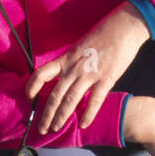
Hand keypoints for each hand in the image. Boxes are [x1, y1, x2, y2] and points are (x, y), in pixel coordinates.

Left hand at [26, 0, 150, 133]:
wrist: (124, 26)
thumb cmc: (103, 34)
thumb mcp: (79, 46)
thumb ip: (71, 62)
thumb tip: (64, 76)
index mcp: (65, 58)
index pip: (41, 74)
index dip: (31, 88)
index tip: (29, 100)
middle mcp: (74, 68)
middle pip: (54, 95)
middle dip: (46, 114)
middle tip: (41, 129)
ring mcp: (90, 74)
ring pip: (70, 100)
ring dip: (61, 117)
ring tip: (56, 129)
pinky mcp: (106, 78)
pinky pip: (95, 100)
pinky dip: (88, 114)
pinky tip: (83, 125)